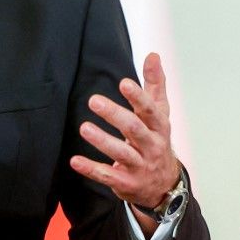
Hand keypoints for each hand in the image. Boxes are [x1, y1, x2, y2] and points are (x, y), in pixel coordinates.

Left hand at [69, 53, 180, 229]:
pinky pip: (108, 175)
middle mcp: (152, 146)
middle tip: (94, 100)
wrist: (164, 185)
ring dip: (102, 140)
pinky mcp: (126, 183)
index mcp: (159, 127)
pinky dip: (91, 169)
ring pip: (121, 153)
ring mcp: (140, 166)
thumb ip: (154, 85)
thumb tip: (153, 55)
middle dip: (115, 115)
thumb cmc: (156, 140)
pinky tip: (75, 161)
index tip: (123, 82)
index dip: (138, 97)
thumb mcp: (160, 113)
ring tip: (84, 128)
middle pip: (134, 129)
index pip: (150, 110)